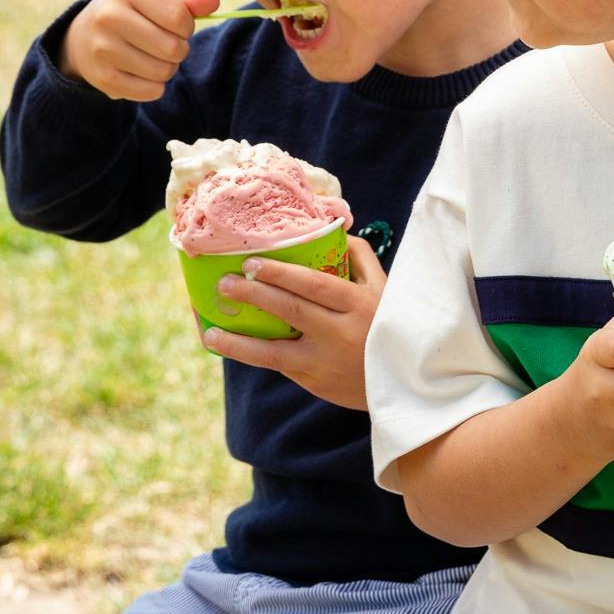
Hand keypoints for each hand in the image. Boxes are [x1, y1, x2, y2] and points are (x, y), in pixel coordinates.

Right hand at [58, 0, 220, 98]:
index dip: (186, 26)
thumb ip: (187, 1)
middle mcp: (110, 16)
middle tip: (166, 45)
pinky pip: (151, 91)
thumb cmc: (132, 13)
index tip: (176, 25)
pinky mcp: (102, 78)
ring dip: (168, 68)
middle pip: (173, 47)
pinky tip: (142, 72)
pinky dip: (155, 86)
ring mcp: (103, 48)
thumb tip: (214, 2)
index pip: (179, 17)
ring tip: (154, 57)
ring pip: (164, 71)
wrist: (83, 37)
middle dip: (179, 49)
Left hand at [197, 236, 387, 410]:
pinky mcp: (314, 381)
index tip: (252, 262)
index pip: (314, 284)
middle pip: (291, 311)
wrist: (402, 382)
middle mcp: (340, 332)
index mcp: (357, 303)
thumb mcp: (384, 289)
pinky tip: (225, 344)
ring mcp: (324, 361)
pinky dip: (250, 354)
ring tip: (211, 329)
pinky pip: (277, 365)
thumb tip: (332, 231)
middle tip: (225, 283)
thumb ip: (361, 258)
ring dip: (239, 340)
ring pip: (275, 351)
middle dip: (254, 295)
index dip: (281, 273)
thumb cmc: (389, 325)